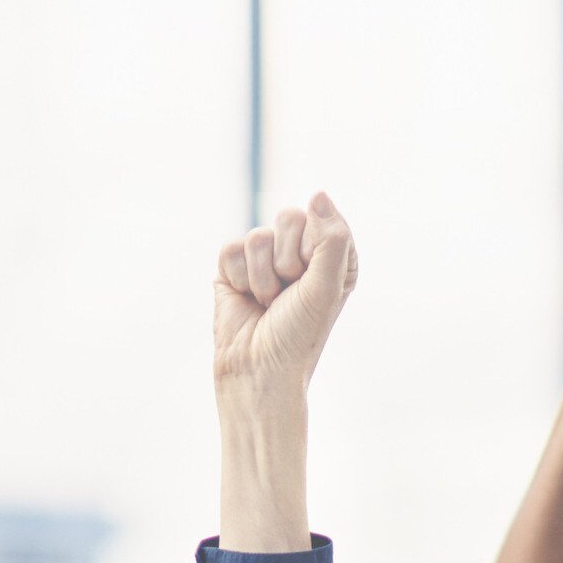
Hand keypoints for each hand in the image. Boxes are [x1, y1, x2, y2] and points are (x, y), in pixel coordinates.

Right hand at [213, 193, 357, 401]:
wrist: (258, 369)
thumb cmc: (298, 335)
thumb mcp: (326, 287)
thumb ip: (331, 239)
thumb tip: (318, 193)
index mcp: (331, 254)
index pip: (323, 217)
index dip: (315, 250)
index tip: (313, 282)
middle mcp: (299, 251)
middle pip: (289, 216)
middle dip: (287, 260)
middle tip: (288, 293)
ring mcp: (264, 257)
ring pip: (258, 236)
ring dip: (262, 277)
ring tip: (267, 303)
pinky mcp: (233, 265)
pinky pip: (231, 248)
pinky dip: (239, 278)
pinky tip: (246, 300)